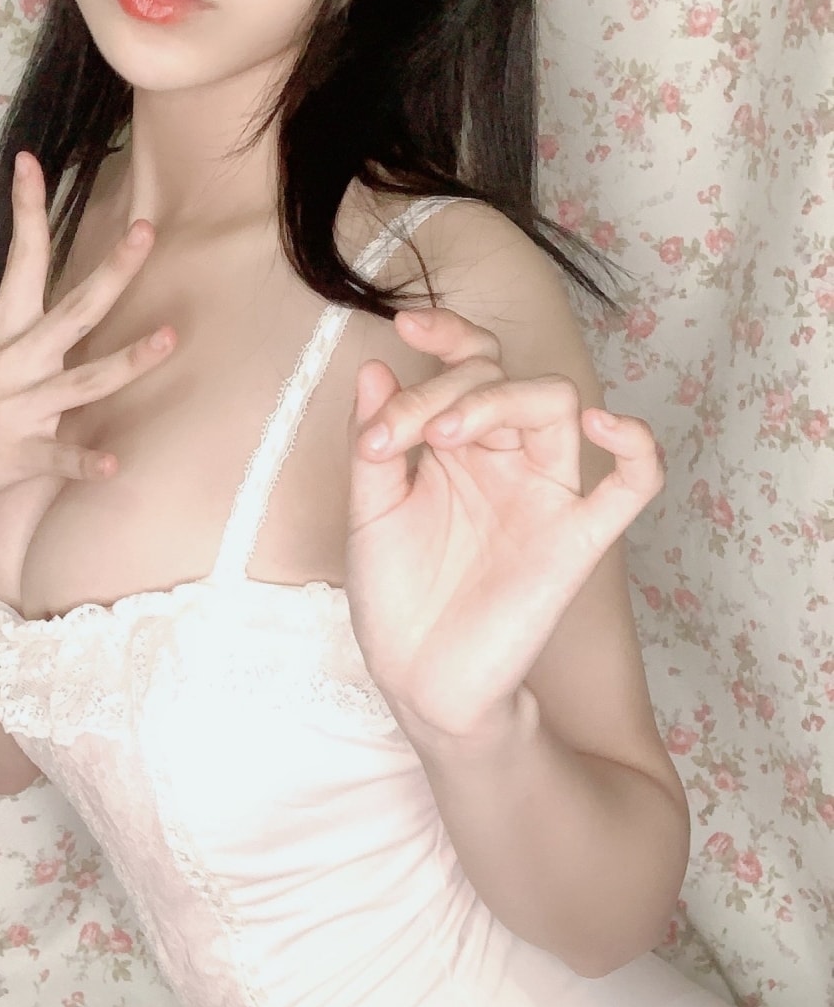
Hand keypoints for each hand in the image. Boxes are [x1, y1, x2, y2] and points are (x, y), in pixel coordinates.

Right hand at [0, 152, 176, 528]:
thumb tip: (50, 315)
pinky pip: (57, 457)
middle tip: (146, 231)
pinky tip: (114, 465)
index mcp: (3, 332)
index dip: (27, 208)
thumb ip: (19, 338)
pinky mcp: (13, 454)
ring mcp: (15, 409)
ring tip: (169, 339)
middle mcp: (14, 363)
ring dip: (127, 362)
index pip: (21, 258)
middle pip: (74, 310)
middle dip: (113, 271)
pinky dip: (85, 462)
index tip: (31, 160)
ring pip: (81, 382)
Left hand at [344, 306, 664, 740]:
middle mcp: (506, 459)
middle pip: (504, 377)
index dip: (448, 333)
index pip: (473, 363)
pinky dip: (636, 446)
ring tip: (444, 433)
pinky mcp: (576, 540)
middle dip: (448, 385)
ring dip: (500, 399)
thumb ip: (375, 440)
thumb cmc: (396, 597)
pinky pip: (634, 485)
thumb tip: (377, 367)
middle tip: (398, 433)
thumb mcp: (369, 511)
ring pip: (558, 406)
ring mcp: (545, 495)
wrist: (417, 681)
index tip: (405, 326)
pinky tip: (602, 424)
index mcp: (460, 445)